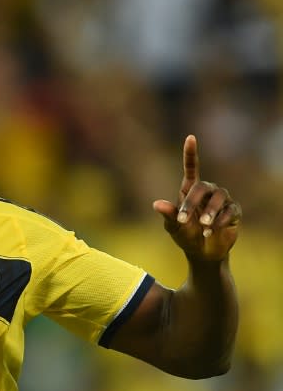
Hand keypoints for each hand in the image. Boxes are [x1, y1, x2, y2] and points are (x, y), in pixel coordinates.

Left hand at [153, 135, 240, 260]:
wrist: (202, 252)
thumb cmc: (184, 235)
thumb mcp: (174, 227)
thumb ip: (168, 215)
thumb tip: (156, 204)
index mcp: (189, 190)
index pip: (192, 168)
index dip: (191, 153)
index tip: (190, 137)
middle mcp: (207, 192)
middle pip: (203, 187)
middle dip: (191, 203)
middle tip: (182, 219)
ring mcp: (222, 201)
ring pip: (220, 197)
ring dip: (210, 212)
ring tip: (202, 226)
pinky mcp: (234, 212)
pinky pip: (231, 211)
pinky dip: (220, 221)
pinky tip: (210, 232)